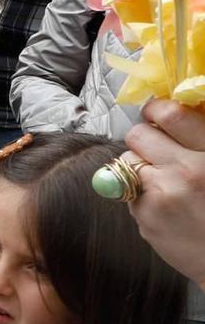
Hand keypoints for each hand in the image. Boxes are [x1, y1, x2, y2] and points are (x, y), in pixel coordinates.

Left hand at [126, 99, 204, 286]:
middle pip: (138, 135)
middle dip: (143, 138)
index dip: (157, 109)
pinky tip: (164, 204)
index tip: (156, 112)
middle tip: (155, 147)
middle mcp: (186, 170)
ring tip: (163, 180)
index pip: (171, 114)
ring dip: (138, 166)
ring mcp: (161, 194)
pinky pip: (127, 190)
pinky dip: (139, 192)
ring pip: (126, 162)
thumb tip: (170, 117)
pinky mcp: (144, 215)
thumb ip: (200, 142)